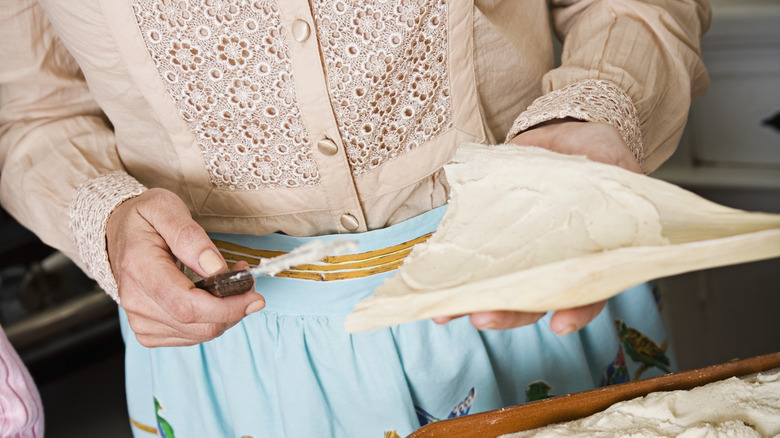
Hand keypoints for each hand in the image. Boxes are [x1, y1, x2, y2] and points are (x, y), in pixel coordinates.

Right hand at [106, 188, 264, 346]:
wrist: (118, 233)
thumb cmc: (143, 219)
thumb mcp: (165, 207)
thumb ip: (190, 237)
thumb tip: (215, 267)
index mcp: (139, 268)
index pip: (188, 305)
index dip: (227, 306)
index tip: (253, 293)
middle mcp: (135, 300)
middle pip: (197, 325)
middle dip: (234, 308)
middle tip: (247, 281)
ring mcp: (139, 319)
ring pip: (199, 334)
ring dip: (225, 314)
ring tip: (230, 284)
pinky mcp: (147, 330)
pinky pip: (191, 336)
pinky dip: (210, 321)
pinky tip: (212, 299)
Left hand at [435, 120, 640, 334]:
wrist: (563, 137)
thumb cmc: (596, 157)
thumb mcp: (615, 161)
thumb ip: (620, 175)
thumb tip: (620, 175)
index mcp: (590, 254)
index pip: (586, 292)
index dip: (575, 311)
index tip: (558, 325)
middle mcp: (553, 262)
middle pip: (534, 300)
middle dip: (508, 313)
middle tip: (484, 316)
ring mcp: (521, 253)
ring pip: (500, 288)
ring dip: (474, 302)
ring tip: (447, 312)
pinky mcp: (492, 236)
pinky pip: (471, 260)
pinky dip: (451, 275)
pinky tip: (431, 286)